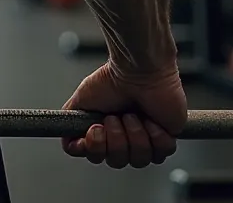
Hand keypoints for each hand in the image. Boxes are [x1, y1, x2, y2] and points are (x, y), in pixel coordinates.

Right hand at [62, 62, 186, 168]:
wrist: (139, 71)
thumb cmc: (112, 80)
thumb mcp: (81, 99)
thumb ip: (69, 120)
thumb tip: (66, 140)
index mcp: (103, 131)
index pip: (95, 155)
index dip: (95, 149)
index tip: (95, 131)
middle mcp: (123, 138)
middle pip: (116, 161)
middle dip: (116, 139)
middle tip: (115, 118)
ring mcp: (145, 140)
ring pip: (138, 160)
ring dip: (134, 135)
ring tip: (134, 114)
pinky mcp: (165, 140)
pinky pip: (160, 153)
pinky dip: (154, 135)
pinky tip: (151, 119)